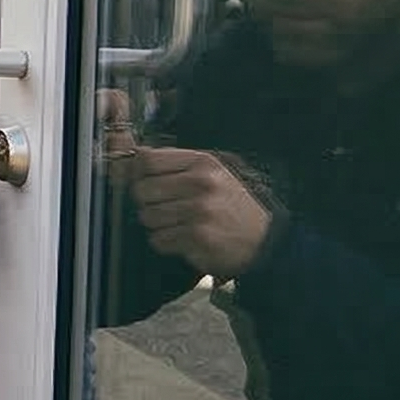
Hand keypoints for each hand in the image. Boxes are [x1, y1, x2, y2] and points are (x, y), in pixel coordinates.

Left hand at [121, 147, 272, 276]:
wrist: (265, 240)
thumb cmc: (231, 206)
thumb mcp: (212, 174)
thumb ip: (175, 163)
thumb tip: (135, 156)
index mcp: (203, 162)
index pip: (147, 160)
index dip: (139, 173)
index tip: (146, 181)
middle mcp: (201, 184)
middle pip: (142, 189)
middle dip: (147, 202)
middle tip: (166, 208)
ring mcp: (199, 210)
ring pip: (147, 216)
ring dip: (158, 224)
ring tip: (180, 224)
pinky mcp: (197, 237)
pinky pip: (158, 239)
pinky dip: (166, 243)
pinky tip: (185, 239)